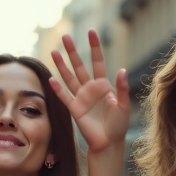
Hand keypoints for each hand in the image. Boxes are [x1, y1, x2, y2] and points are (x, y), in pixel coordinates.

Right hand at [49, 31, 129, 152]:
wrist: (109, 142)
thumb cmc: (118, 125)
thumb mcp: (124, 105)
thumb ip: (122, 88)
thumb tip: (122, 70)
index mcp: (104, 85)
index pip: (98, 61)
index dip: (94, 47)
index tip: (91, 32)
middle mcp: (90, 88)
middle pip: (79, 65)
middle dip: (72, 51)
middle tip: (65, 36)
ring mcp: (81, 98)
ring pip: (69, 77)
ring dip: (61, 65)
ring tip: (53, 51)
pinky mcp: (75, 109)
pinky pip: (64, 97)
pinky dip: (58, 89)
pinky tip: (51, 78)